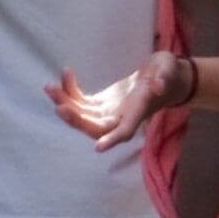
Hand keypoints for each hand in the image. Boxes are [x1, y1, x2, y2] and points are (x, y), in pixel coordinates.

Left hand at [48, 57, 185, 149]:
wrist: (163, 77)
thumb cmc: (168, 73)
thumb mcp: (169, 69)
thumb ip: (164, 77)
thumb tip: (158, 86)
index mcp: (139, 112)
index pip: (125, 131)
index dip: (112, 139)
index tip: (98, 148)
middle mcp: (121, 118)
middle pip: (96, 128)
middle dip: (76, 120)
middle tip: (59, 106)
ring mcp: (109, 112)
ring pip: (83, 116)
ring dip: (65, 105)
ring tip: (50, 88)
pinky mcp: (101, 104)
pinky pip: (81, 102)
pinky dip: (70, 91)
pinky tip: (65, 74)